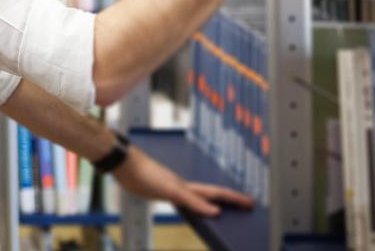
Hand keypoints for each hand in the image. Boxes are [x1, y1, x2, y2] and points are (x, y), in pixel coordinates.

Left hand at [112, 146, 252, 216]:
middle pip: (210, 195)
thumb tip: (216, 212)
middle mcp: (182, 186)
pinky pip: (183, 199)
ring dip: (211, 203)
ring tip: (223, 210)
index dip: (234, 199)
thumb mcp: (171, 191)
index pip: (217, 194)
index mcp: (187, 187)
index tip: (251, 203)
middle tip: (245, 207)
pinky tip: (189, 206)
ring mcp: (171, 187)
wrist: (123, 163)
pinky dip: (192, 204)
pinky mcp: (159, 189)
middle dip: (228, 201)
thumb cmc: (145, 174)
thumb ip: (193, 201)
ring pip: (197, 197)